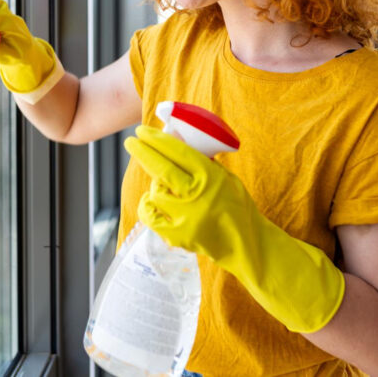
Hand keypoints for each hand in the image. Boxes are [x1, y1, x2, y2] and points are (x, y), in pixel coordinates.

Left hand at [125, 125, 345, 332]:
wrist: (247, 245)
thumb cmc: (237, 207)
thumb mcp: (226, 178)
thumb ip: (204, 163)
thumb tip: (176, 142)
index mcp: (211, 177)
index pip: (178, 152)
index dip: (157, 140)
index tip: (142, 131)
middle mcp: (196, 195)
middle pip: (161, 168)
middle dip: (142, 152)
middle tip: (131, 141)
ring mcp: (185, 217)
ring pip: (156, 192)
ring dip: (156, 185)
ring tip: (163, 184)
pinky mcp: (177, 236)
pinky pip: (149, 215)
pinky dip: (148, 205)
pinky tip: (152, 200)